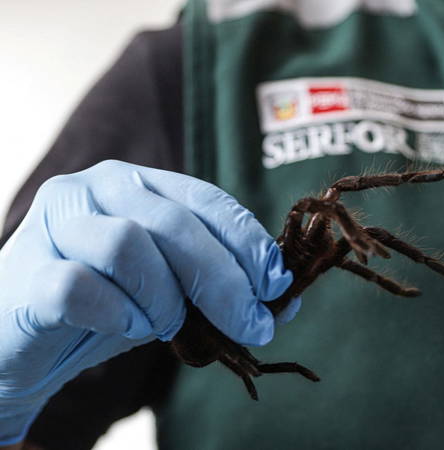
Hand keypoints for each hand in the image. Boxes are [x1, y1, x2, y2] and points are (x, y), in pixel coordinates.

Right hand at [0, 160, 294, 444]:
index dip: (248, 241)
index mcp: (139, 183)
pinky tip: (126, 327)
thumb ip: (222, 288)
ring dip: (164, 298)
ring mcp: (56, 223)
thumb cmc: (107, 304)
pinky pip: (78, 286)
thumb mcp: (174, 290)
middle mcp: (96, 188)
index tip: (276, 284)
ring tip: (167, 324)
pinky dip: (116, 314)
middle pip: (175, 224)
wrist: (27, 339)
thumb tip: (287, 303)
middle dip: (225, 280)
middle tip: (251, 324)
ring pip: (127, 246)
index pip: (206, 200)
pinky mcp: (25, 270)